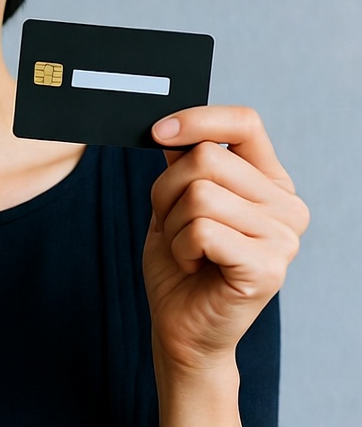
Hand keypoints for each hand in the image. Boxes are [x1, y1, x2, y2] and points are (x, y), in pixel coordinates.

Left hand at [143, 105, 308, 372]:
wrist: (181, 326)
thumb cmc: (181, 261)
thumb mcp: (176, 199)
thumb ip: (183, 161)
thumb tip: (171, 123)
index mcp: (269, 181)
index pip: (245, 122)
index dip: (197, 119)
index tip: (158, 132)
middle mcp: (287, 205)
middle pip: (207, 156)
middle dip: (168, 188)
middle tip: (173, 223)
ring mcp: (283, 238)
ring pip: (199, 193)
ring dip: (172, 223)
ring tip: (185, 248)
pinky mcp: (268, 267)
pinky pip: (202, 229)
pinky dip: (181, 246)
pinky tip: (194, 265)